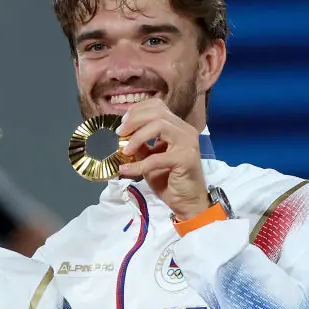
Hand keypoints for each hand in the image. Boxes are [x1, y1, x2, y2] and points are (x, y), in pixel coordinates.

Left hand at [115, 98, 210, 220]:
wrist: (186, 201)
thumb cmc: (169, 180)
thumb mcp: (149, 157)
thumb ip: (141, 145)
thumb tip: (123, 136)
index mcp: (177, 127)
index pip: (158, 106)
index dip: (137, 110)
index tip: (123, 123)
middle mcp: (185, 130)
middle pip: (157, 112)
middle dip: (134, 120)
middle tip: (120, 133)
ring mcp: (188, 142)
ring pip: (159, 126)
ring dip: (137, 137)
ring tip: (125, 150)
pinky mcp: (186, 158)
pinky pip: (156, 157)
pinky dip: (138, 164)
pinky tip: (126, 170)